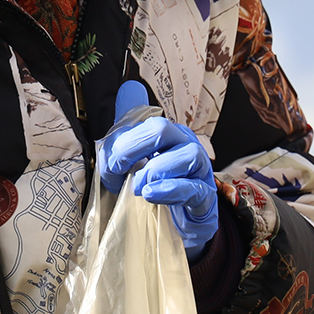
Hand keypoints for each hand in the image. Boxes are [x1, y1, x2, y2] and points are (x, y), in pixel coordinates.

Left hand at [97, 81, 219, 257]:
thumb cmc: (157, 190)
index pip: (145, 122)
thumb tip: (129, 88)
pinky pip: (194, 189)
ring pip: (185, 155)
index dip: (122, 141)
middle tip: (114, 174)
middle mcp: (186, 145)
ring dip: (152, 171)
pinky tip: (151, 194)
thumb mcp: (137, 161)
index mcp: (169, 134)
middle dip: (130, 150)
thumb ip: (129, 130)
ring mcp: (200, 171)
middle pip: (162, 130)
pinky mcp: (206, 198)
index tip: (108, 166)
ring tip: (136, 188)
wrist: (176, 226)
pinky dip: (170, 189)